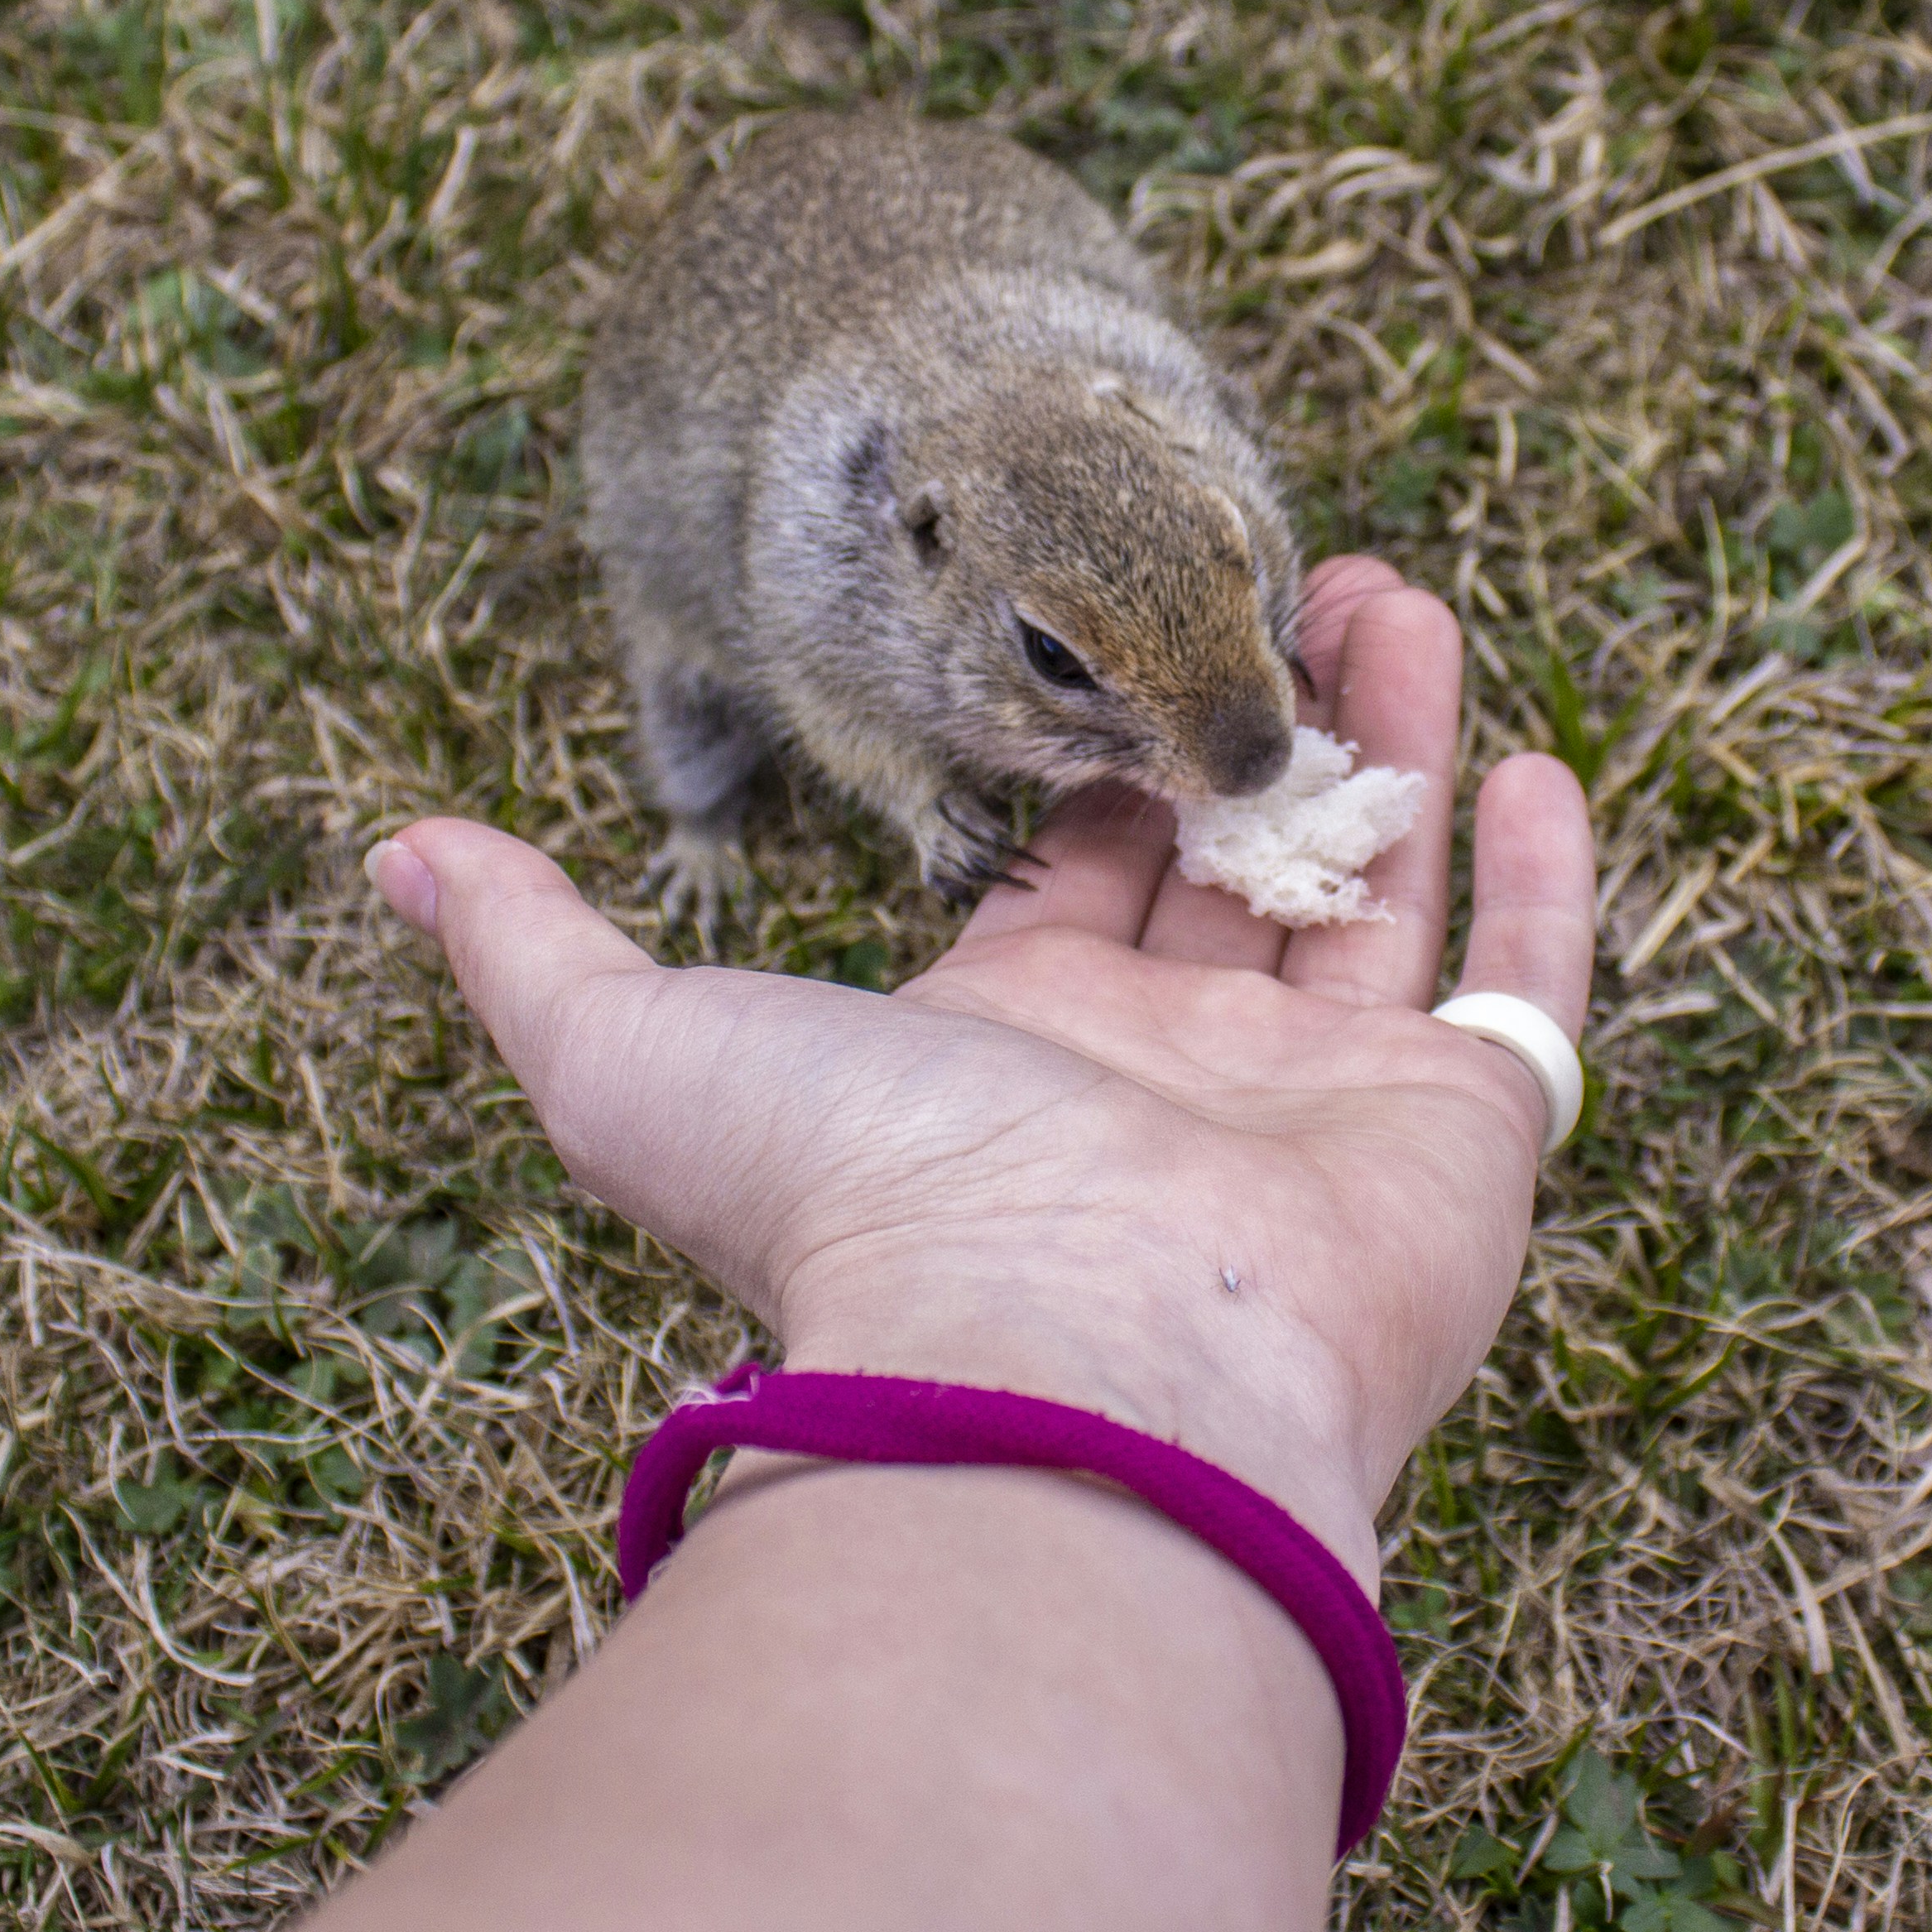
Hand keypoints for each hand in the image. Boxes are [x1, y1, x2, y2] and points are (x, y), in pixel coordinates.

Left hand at [364, 556, 1595, 1569]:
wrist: (1068, 1366)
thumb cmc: (856, 1208)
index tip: (1121, 620)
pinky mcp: (1458, 1138)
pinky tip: (1538, 762)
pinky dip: (1541, 885)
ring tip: (1388, 588)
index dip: (1095, 747)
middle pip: (1224, 856)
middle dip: (1246, 708)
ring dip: (1389, 738)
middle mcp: (1169, 1077)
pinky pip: (1521, 992)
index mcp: (1009, 1046)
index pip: (1069, 869)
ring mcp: (1321, 1111)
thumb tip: (390, 855)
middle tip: (1277, 565)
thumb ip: (532, 942)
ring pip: (1369, 887)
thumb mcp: (632, 1045)